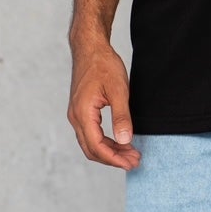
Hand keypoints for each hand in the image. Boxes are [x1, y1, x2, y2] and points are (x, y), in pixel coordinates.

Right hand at [68, 36, 140, 168]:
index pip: (97, 146)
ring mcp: (76, 114)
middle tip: (135, 161)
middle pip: (92, 149)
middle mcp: (75, 117)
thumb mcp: (118, 91)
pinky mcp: (81, 111)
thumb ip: (121, 117)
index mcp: (83, 113)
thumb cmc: (103, 65)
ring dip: (110, 151)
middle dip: (113, 159)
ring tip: (131, 153)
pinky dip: (105, 142)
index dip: (115, 159)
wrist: (90, 48)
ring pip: (90, 143)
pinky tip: (120, 142)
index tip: (132, 162)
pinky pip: (91, 134)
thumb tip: (125, 140)